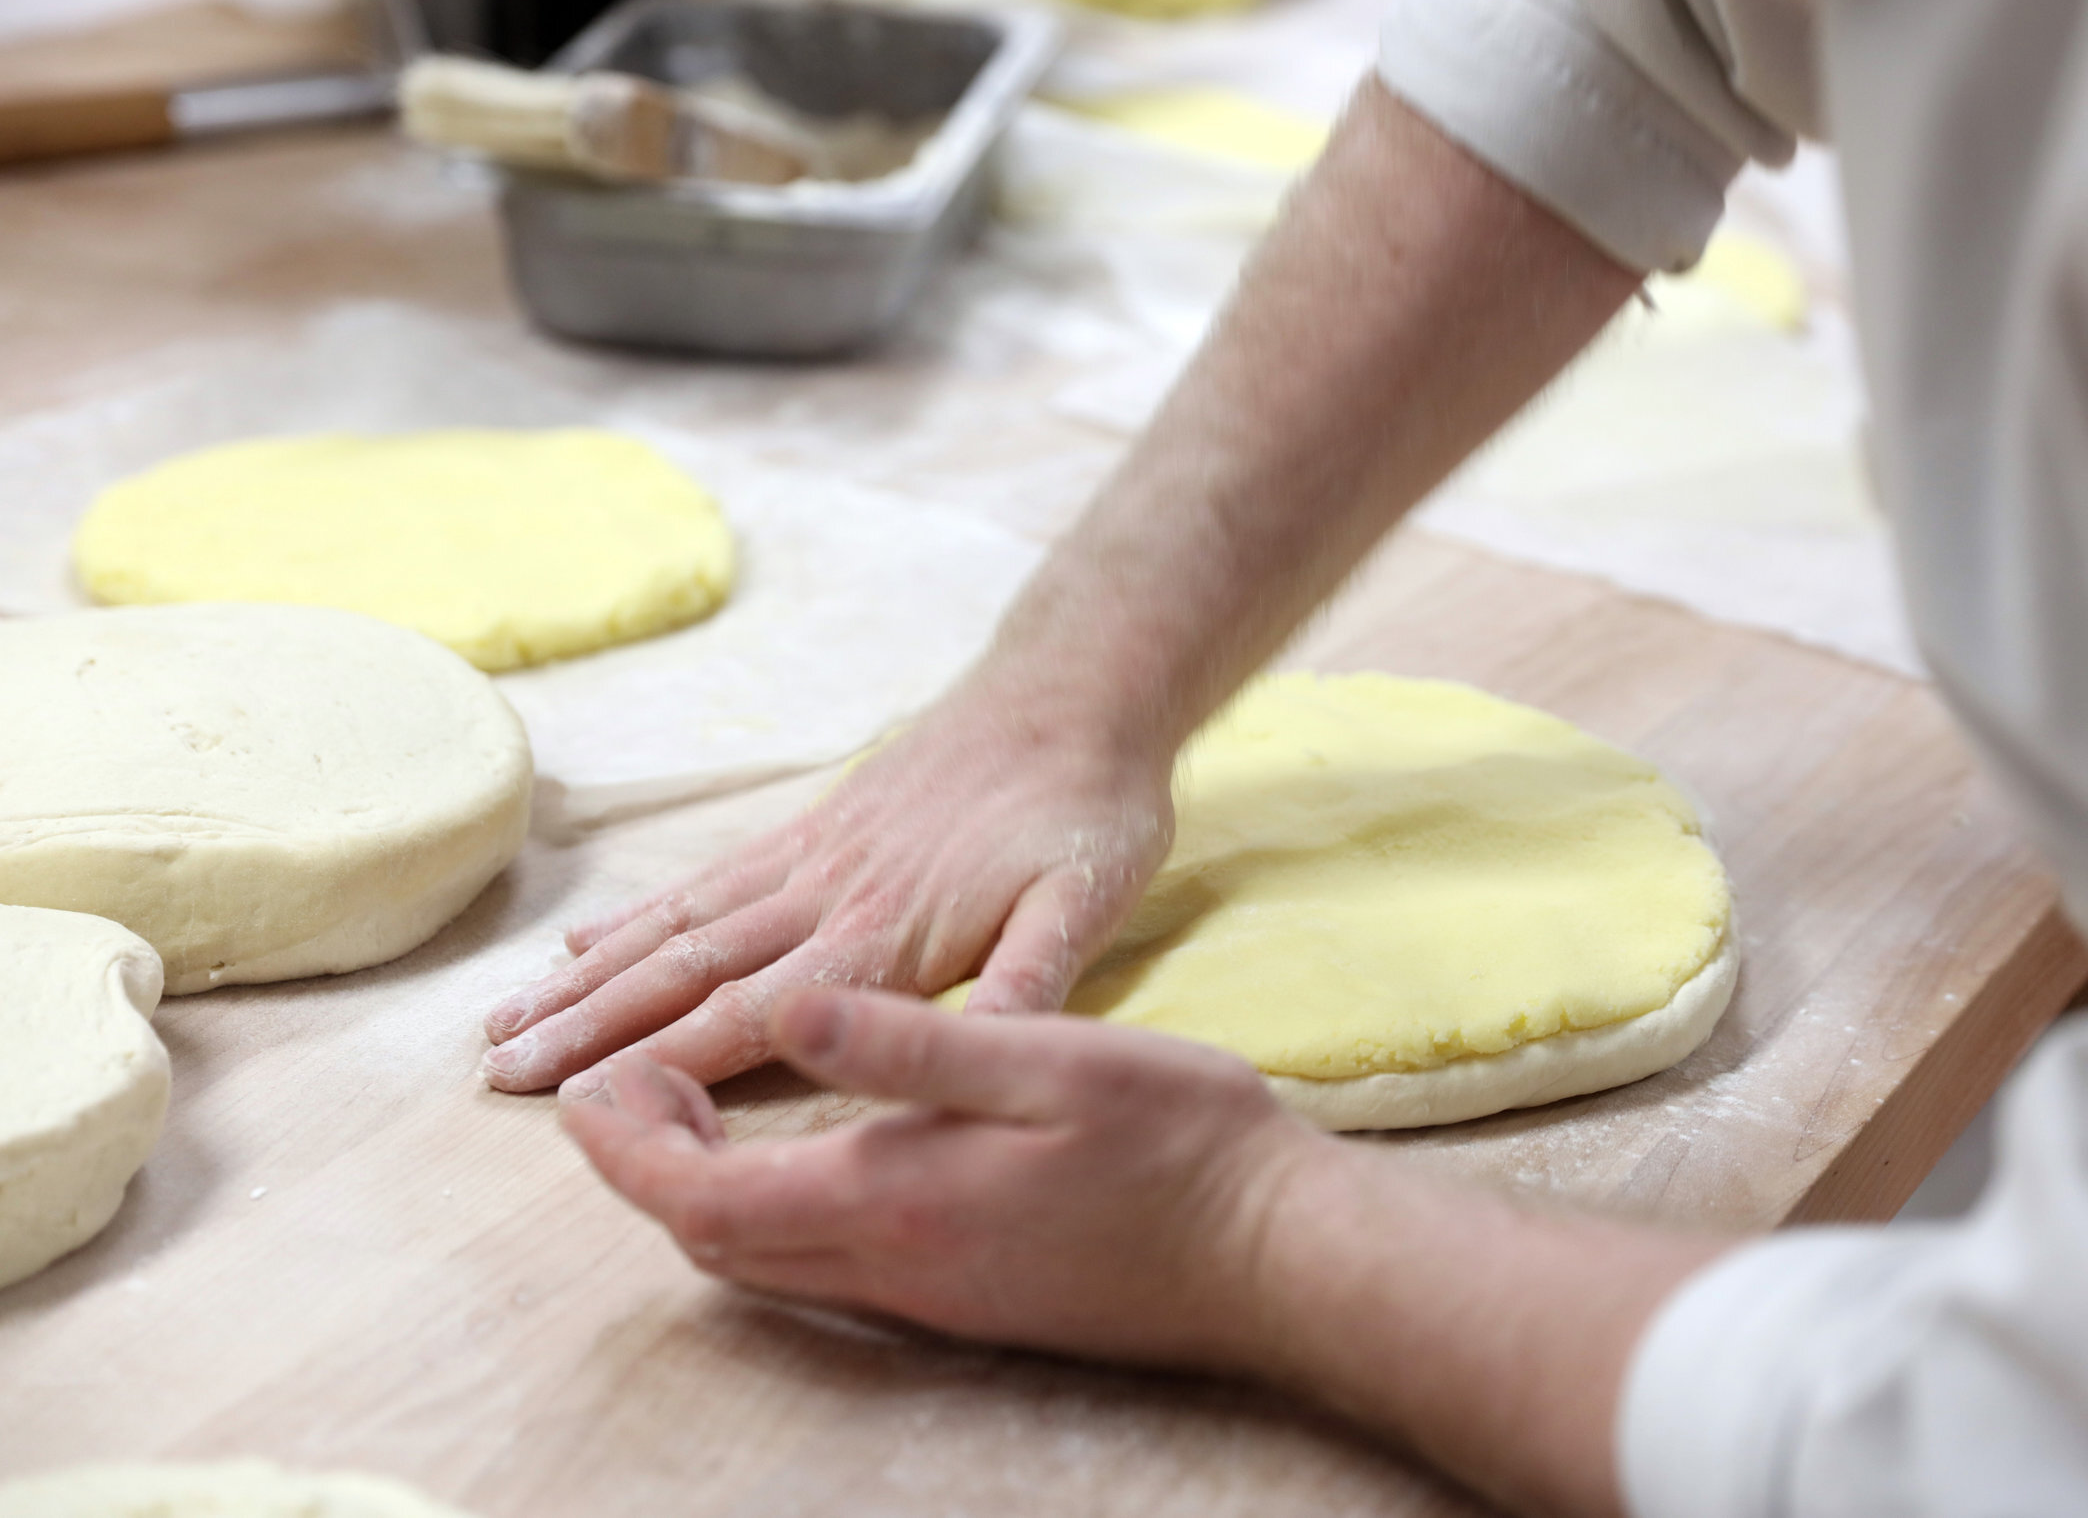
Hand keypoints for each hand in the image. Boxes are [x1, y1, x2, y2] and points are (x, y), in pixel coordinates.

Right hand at [481, 688, 1175, 1095]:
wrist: (1074, 696)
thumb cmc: (1088, 816)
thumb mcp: (1083, 907)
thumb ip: (1028, 984)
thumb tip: (980, 1063)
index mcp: (883, 938)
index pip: (748, 1016)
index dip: (659, 1062)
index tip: (577, 1105)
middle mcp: (826, 898)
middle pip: (686, 972)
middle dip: (590, 1027)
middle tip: (495, 1072)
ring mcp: (811, 860)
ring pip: (679, 926)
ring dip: (591, 977)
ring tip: (504, 1019)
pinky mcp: (814, 830)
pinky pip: (709, 878)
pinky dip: (642, 914)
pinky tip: (588, 939)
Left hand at [561, 988, 1322, 1368]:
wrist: (1277, 1257)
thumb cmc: (1178, 1144)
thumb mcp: (1050, 1060)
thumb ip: (913, 1042)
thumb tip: (792, 1007)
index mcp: (892, 1200)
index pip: (699, 1195)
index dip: (625, 1144)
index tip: (590, 1084)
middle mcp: (892, 1268)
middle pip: (714, 1240)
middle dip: (647, 1167)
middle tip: (627, 1082)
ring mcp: (931, 1297)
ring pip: (769, 1260)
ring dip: (707, 1193)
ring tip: (700, 1107)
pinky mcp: (969, 1301)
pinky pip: (827, 1267)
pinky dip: (773, 1211)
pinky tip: (811, 1155)